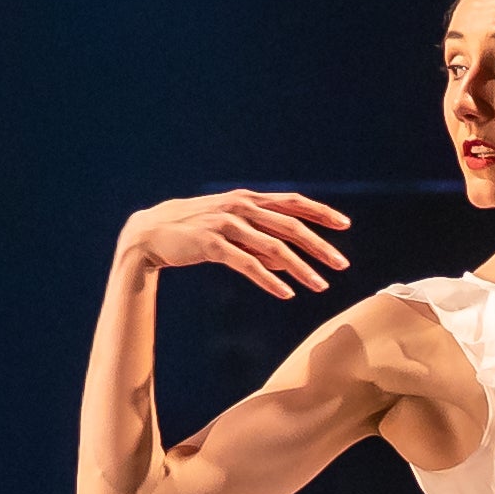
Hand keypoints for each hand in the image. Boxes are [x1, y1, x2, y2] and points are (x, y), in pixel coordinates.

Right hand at [121, 188, 350, 299]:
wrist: (149, 233)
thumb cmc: (193, 231)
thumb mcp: (230, 229)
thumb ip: (258, 240)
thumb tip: (287, 260)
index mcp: (248, 199)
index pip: (292, 202)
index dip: (320, 212)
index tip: (345, 225)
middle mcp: (240, 207)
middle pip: (290, 226)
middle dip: (320, 246)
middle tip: (342, 265)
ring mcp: (226, 224)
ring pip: (273, 247)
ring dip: (301, 269)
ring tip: (320, 287)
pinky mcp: (212, 243)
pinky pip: (247, 264)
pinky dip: (269, 280)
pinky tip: (286, 294)